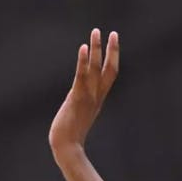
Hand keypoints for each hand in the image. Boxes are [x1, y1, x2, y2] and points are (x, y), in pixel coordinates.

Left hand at [49, 28, 119, 155]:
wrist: (67, 148)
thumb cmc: (69, 136)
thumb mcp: (78, 114)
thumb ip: (80, 103)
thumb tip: (75, 96)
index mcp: (98, 99)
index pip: (110, 75)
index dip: (113, 58)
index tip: (113, 41)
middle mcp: (96, 96)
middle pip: (110, 69)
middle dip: (112, 51)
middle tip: (114, 32)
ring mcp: (88, 97)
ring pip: (96, 69)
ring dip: (97, 49)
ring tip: (96, 32)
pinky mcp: (77, 98)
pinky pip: (82, 77)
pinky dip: (83, 62)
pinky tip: (83, 48)